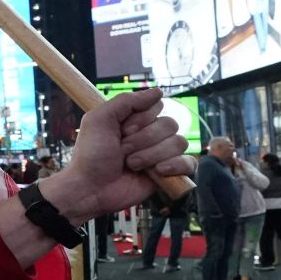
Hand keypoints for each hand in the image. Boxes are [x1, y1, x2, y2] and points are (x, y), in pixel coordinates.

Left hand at [43, 88, 193, 221]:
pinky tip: (157, 172)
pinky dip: (176, 165)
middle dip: (143, 139)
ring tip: (131, 164)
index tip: (122, 131)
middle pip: (170, 124)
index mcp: (135, 120)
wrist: (90, 188)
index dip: (141, 119)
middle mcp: (150, 135)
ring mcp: (160, 154)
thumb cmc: (91, 155)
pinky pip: (190, 163)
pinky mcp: (168, 174)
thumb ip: (127, 101)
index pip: (157, 106)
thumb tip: (159, 91)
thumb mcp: (100, 119)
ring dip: (151, 155)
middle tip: (122, 150)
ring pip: (178, 143)